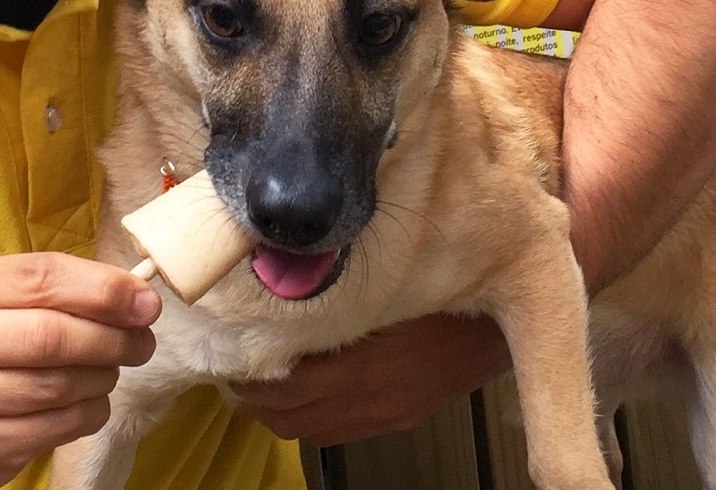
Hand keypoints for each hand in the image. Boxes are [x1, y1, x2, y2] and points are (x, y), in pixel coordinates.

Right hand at [0, 253, 159, 489]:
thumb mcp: (7, 300)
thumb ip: (68, 289)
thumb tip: (141, 300)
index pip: (42, 277)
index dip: (105, 290)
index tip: (147, 303)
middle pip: (52, 335)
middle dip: (113, 339)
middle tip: (142, 342)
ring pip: (60, 385)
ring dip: (103, 377)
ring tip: (109, 370)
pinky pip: (59, 425)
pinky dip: (91, 411)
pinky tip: (89, 401)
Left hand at [231, 313, 508, 446]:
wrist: (495, 328)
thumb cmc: (439, 299)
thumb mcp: (384, 292)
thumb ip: (336, 302)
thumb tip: (284, 298)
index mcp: (362, 369)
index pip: (284, 387)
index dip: (249, 375)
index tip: (231, 351)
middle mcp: (368, 402)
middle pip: (285, 416)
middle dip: (253, 396)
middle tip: (235, 365)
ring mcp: (382, 416)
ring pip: (305, 430)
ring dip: (277, 410)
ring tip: (263, 378)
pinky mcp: (394, 420)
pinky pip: (334, 432)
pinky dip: (309, 416)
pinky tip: (305, 390)